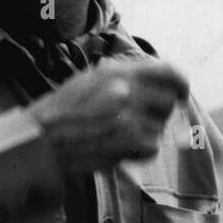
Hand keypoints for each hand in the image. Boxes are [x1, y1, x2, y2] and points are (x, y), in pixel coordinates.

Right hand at [28, 59, 188, 175]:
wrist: (41, 142)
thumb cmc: (64, 111)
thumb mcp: (91, 80)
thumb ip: (126, 76)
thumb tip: (162, 79)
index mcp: (118, 72)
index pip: (168, 71)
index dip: (180, 83)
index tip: (182, 93)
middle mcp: (126, 89)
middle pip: (169, 101)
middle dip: (158, 113)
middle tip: (135, 121)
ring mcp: (129, 115)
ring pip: (160, 126)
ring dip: (145, 134)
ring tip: (116, 135)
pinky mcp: (128, 141)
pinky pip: (152, 147)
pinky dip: (139, 151)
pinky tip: (116, 148)